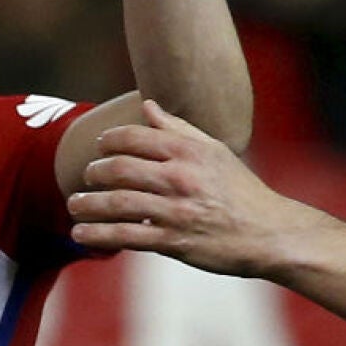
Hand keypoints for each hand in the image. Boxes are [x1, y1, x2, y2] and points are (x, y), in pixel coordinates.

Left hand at [68, 101, 317, 275]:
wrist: (271, 234)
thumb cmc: (241, 191)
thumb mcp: (215, 152)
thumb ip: (178, 129)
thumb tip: (147, 105)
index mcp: (190, 152)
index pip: (133, 137)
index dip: (108, 141)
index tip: (98, 147)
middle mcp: (181, 178)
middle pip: (119, 169)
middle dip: (94, 172)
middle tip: (86, 177)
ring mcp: (176, 211)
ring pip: (117, 203)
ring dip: (87, 204)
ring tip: (74, 205)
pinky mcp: (174, 241)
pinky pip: (126, 235)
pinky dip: (98, 235)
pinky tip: (80, 234)